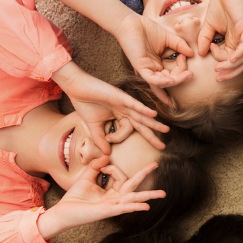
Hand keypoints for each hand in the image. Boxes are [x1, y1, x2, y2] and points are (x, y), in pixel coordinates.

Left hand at [40, 157, 164, 238]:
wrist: (63, 212)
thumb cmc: (74, 198)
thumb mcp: (86, 178)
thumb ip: (95, 167)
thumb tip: (105, 156)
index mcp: (111, 192)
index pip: (120, 175)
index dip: (111, 167)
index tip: (101, 166)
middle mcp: (115, 199)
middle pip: (134, 185)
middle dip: (145, 174)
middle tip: (156, 164)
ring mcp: (113, 206)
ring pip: (134, 198)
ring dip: (148, 195)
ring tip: (163, 194)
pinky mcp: (108, 211)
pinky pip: (124, 208)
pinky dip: (135, 207)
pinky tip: (146, 207)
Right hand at [54, 63, 169, 152]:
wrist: (77, 88)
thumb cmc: (85, 104)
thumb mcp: (93, 126)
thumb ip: (100, 139)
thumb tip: (106, 154)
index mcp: (119, 116)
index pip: (126, 131)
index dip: (118, 138)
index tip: (108, 139)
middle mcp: (125, 110)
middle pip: (141, 125)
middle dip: (152, 135)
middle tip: (162, 146)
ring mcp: (124, 103)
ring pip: (141, 115)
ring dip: (153, 123)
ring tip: (165, 130)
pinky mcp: (120, 96)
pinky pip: (134, 104)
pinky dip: (143, 109)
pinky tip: (153, 114)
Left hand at [113, 14, 194, 106]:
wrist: (131, 22)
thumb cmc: (147, 29)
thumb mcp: (168, 38)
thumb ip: (180, 45)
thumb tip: (192, 54)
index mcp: (159, 64)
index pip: (174, 73)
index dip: (182, 68)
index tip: (185, 55)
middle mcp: (153, 69)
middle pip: (169, 81)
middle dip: (181, 78)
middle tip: (190, 73)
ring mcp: (147, 69)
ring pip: (162, 83)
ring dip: (176, 81)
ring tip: (187, 76)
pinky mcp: (140, 67)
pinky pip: (151, 79)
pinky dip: (162, 82)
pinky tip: (171, 80)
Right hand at [198, 0, 242, 80]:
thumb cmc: (220, 6)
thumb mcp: (208, 26)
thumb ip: (204, 40)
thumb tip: (200, 54)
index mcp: (232, 42)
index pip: (229, 59)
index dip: (219, 61)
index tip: (208, 50)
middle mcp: (240, 42)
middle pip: (240, 64)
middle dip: (229, 74)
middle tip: (219, 78)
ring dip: (231, 67)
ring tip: (220, 69)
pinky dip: (239, 55)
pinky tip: (231, 59)